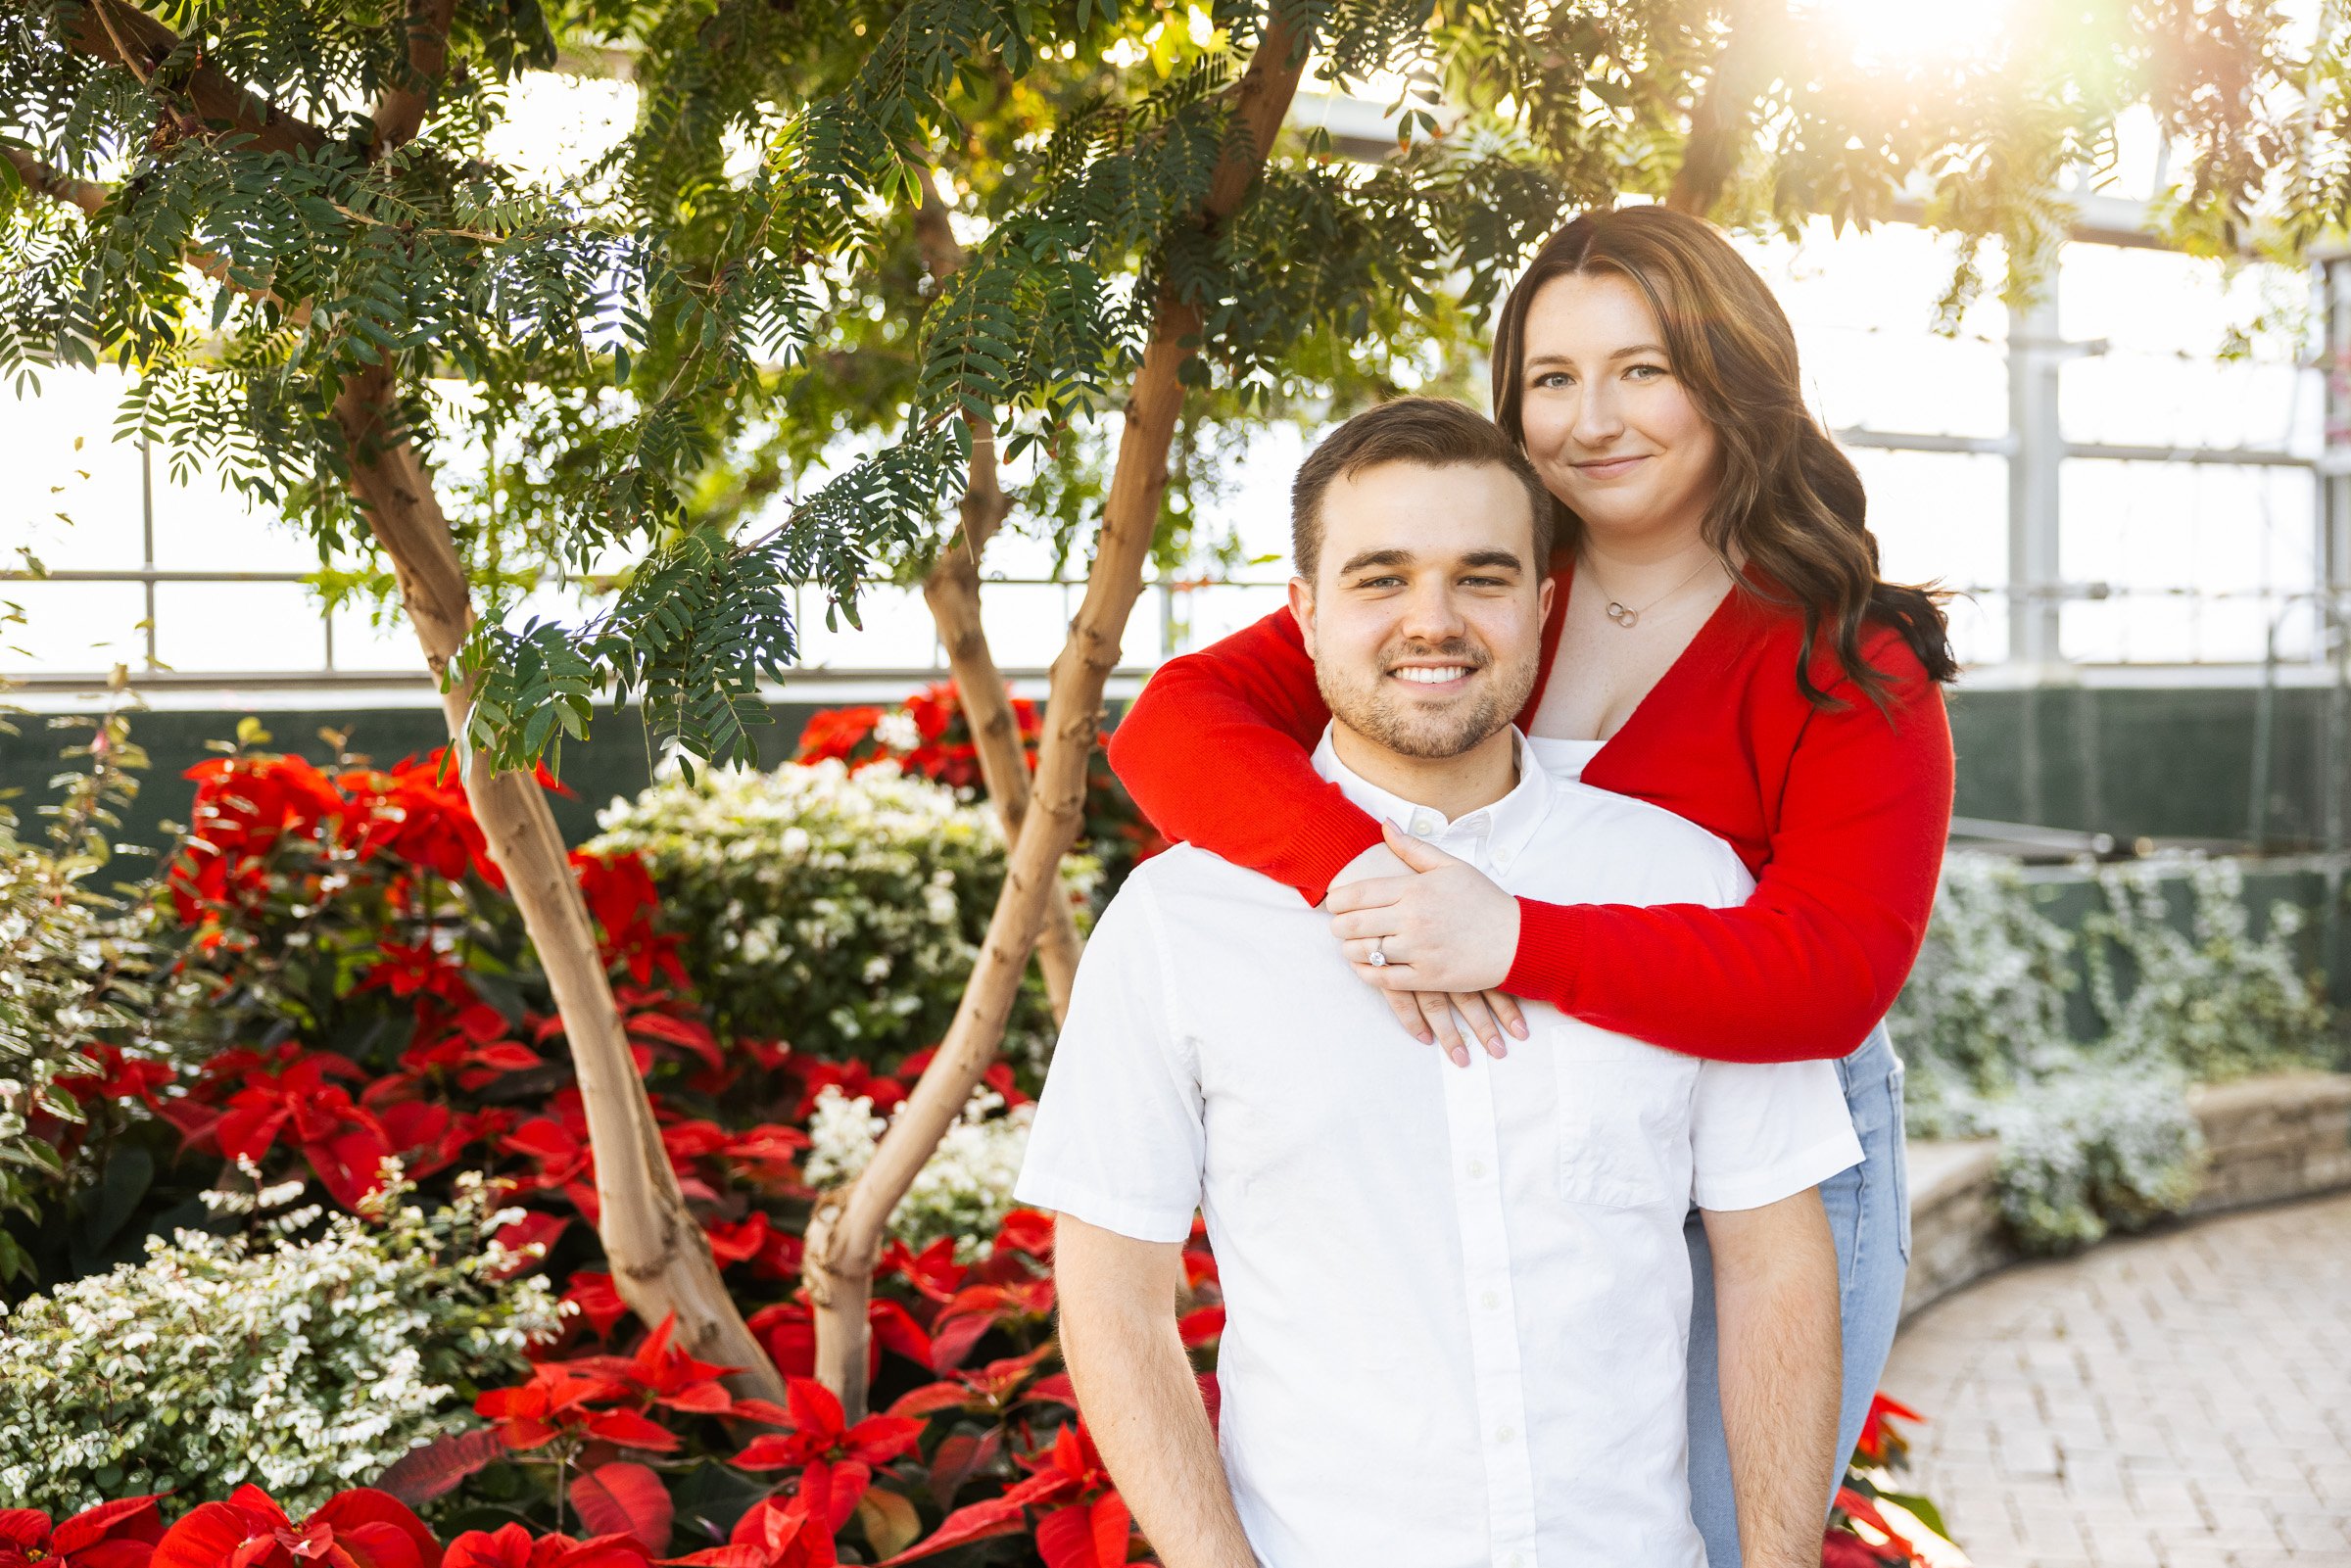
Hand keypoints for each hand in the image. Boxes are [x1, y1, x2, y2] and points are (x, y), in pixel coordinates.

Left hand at [1326, 822, 1526, 1063]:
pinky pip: (1383, 979)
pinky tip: (1364, 966)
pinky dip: (1365, 973)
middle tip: (1337, 926)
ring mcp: (1419, 950)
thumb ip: (1413, 848)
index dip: (1338, 900)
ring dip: (1349, 949)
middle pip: (1354, 924)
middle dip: (1338, 926)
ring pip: (1364, 952)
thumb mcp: (1451, 866)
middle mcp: (1413, 918)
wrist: (1518, 940)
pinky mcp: (1427, 977)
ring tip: (1350, 945)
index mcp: (1415, 888)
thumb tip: (1385, 825)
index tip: (1333, 903)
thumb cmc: (1484, 901)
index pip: (1359, 893)